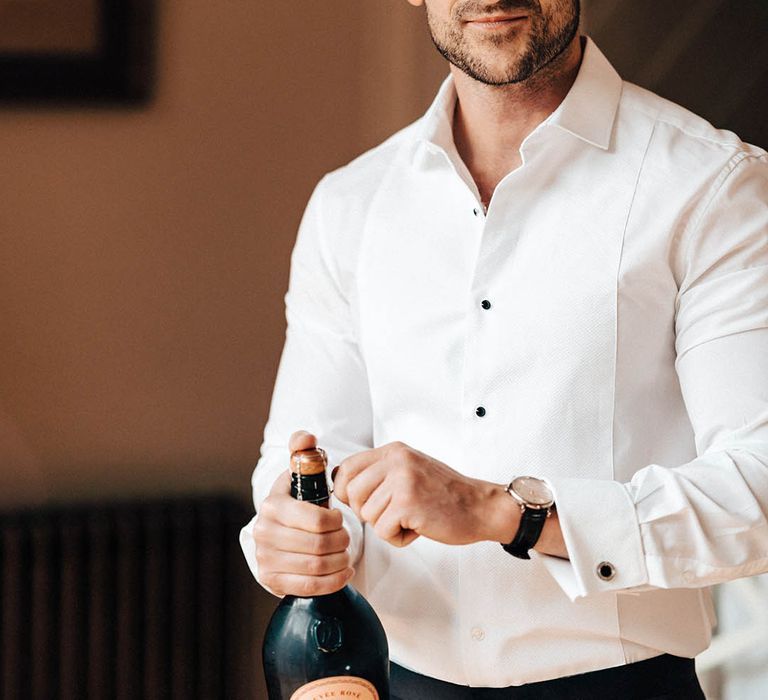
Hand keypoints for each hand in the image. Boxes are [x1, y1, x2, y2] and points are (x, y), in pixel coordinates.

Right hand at [252, 430, 353, 595]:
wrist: (280, 532)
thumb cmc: (299, 503)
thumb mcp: (301, 475)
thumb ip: (304, 451)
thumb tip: (306, 436)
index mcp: (273, 505)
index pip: (316, 519)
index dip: (336, 521)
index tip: (341, 518)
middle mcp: (264, 533)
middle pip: (318, 545)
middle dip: (341, 542)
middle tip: (347, 537)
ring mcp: (265, 558)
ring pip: (316, 566)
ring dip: (339, 561)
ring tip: (344, 553)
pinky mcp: (272, 580)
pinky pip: (310, 587)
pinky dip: (333, 581)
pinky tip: (342, 571)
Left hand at [333, 441, 520, 547]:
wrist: (480, 506)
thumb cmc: (445, 494)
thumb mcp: (410, 470)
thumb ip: (380, 473)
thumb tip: (342, 485)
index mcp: (394, 451)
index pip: (346, 468)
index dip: (346, 491)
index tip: (360, 502)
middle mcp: (396, 460)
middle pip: (351, 493)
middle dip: (367, 511)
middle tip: (393, 513)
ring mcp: (402, 480)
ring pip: (367, 515)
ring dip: (387, 526)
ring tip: (412, 518)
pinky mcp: (408, 503)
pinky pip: (383, 531)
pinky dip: (399, 537)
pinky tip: (418, 527)